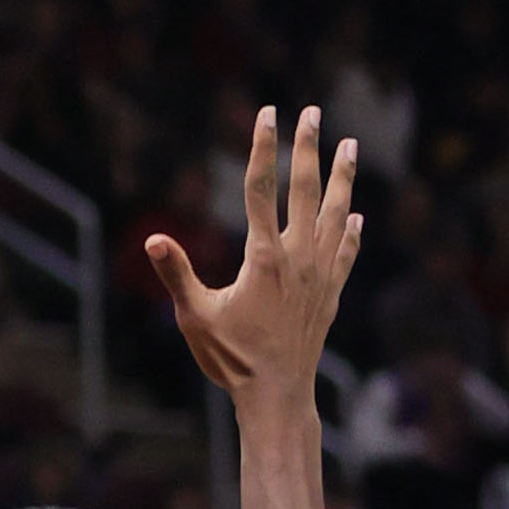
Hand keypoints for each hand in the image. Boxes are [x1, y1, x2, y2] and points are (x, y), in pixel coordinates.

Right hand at [146, 105, 360, 408]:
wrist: (277, 394)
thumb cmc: (231, 359)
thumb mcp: (195, 317)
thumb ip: (177, 274)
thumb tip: (153, 240)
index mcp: (263, 257)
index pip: (262, 188)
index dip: (264, 147)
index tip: (268, 113)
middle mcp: (297, 257)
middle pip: (306, 189)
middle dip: (309, 147)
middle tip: (313, 113)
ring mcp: (319, 274)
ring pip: (335, 212)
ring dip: (343, 177)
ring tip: (350, 146)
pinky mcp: (331, 293)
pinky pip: (345, 252)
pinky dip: (350, 230)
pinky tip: (355, 215)